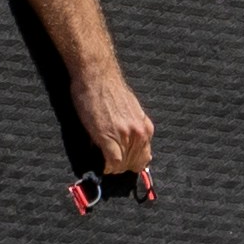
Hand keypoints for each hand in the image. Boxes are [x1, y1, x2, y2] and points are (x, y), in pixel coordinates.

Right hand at [69, 72, 158, 206]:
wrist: (97, 76)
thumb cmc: (109, 89)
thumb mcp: (130, 111)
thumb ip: (132, 127)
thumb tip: (126, 144)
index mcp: (146, 127)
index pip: (144, 157)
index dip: (132, 163)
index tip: (123, 163)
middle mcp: (139, 133)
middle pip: (134, 163)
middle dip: (122, 167)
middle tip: (111, 165)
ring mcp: (125, 136)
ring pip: (123, 165)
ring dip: (114, 167)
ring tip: (106, 164)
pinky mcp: (109, 137)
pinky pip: (113, 162)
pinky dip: (108, 167)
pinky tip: (102, 166)